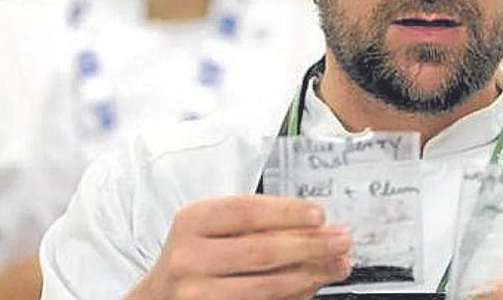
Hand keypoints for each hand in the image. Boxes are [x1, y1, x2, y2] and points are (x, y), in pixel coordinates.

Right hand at [127, 195, 351, 299]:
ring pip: (266, 286)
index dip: (289, 212)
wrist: (161, 296)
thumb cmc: (197, 254)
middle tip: (342, 240)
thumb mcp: (218, 227)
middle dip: (311, 245)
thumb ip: (264, 224)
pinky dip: (293, 295)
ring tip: (337, 265)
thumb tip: (320, 227)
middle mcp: (189, 257)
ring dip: (311, 275)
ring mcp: (195, 293)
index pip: (249, 211)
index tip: (320, 215)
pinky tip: (311, 285)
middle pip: (262, 250)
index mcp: (193, 221)